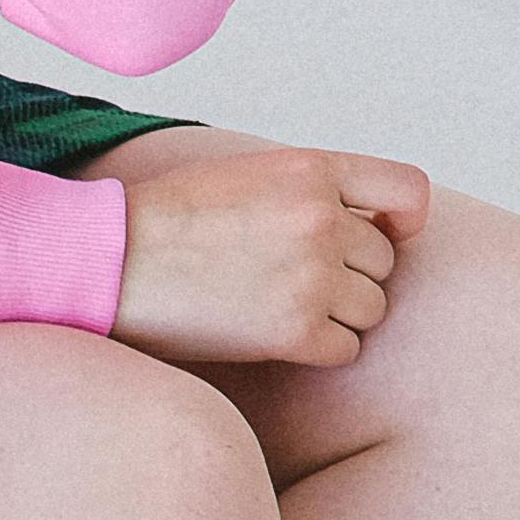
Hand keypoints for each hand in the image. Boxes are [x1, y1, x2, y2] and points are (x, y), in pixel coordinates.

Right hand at [109, 140, 431, 370]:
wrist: (112, 259)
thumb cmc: (169, 219)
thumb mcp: (248, 172)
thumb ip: (310, 188)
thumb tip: (366, 224)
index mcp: (311, 170)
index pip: (407, 192)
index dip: (404, 220)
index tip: (387, 235)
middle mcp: (321, 219)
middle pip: (384, 262)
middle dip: (350, 275)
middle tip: (291, 278)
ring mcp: (312, 276)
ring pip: (371, 308)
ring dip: (336, 315)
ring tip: (278, 304)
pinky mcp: (294, 331)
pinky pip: (345, 349)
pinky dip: (317, 349)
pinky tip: (273, 335)